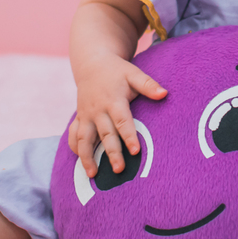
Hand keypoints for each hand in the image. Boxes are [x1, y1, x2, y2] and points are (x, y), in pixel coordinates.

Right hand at [68, 54, 166, 177]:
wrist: (92, 64)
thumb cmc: (117, 71)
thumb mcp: (133, 73)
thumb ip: (148, 85)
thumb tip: (165, 94)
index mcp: (113, 100)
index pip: (122, 121)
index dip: (129, 136)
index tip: (135, 151)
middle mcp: (97, 110)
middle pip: (105, 134)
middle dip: (111, 152)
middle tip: (119, 169)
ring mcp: (86, 115)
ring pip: (84, 138)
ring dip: (87, 157)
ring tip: (93, 174)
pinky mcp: (79, 118)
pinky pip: (73, 135)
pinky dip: (74, 148)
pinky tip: (80, 161)